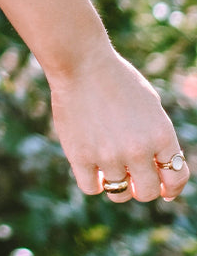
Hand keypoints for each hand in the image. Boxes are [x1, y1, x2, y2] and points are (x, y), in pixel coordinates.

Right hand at [47, 43, 189, 203]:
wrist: (81, 62)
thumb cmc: (116, 79)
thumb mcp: (150, 105)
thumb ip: (158, 138)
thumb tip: (161, 171)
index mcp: (161, 135)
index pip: (175, 178)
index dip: (170, 188)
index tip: (163, 190)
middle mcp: (138, 149)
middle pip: (146, 192)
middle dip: (141, 186)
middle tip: (131, 175)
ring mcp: (108, 155)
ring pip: (118, 193)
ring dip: (116, 184)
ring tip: (109, 167)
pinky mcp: (80, 156)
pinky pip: (91, 188)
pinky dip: (93, 181)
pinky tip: (91, 166)